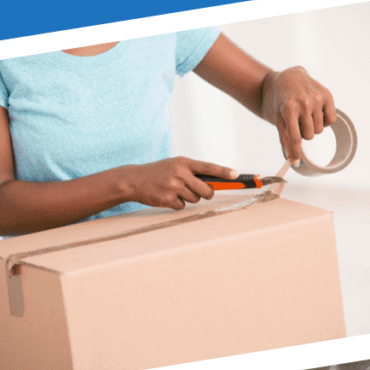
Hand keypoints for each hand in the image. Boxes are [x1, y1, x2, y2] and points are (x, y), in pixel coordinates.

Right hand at [120, 157, 238, 209]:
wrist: (133, 180)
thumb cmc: (159, 172)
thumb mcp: (175, 165)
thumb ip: (193, 172)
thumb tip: (216, 184)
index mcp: (183, 162)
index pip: (208, 167)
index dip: (224, 172)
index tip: (236, 175)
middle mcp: (179, 173)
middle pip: (207, 190)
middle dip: (207, 193)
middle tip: (200, 191)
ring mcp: (173, 186)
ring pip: (196, 199)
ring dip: (189, 198)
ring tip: (176, 190)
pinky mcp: (167, 199)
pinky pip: (183, 206)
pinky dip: (178, 204)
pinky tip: (168, 196)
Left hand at [261, 67, 335, 164]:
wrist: (288, 77)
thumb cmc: (280, 100)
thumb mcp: (278, 117)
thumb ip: (285, 138)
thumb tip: (292, 160)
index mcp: (289, 109)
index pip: (295, 138)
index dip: (296, 152)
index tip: (296, 163)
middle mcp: (304, 103)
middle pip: (310, 136)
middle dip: (303, 133)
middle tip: (297, 122)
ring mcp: (317, 98)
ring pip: (320, 129)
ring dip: (313, 126)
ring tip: (305, 114)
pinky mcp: (327, 95)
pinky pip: (331, 120)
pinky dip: (324, 119)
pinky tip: (316, 111)